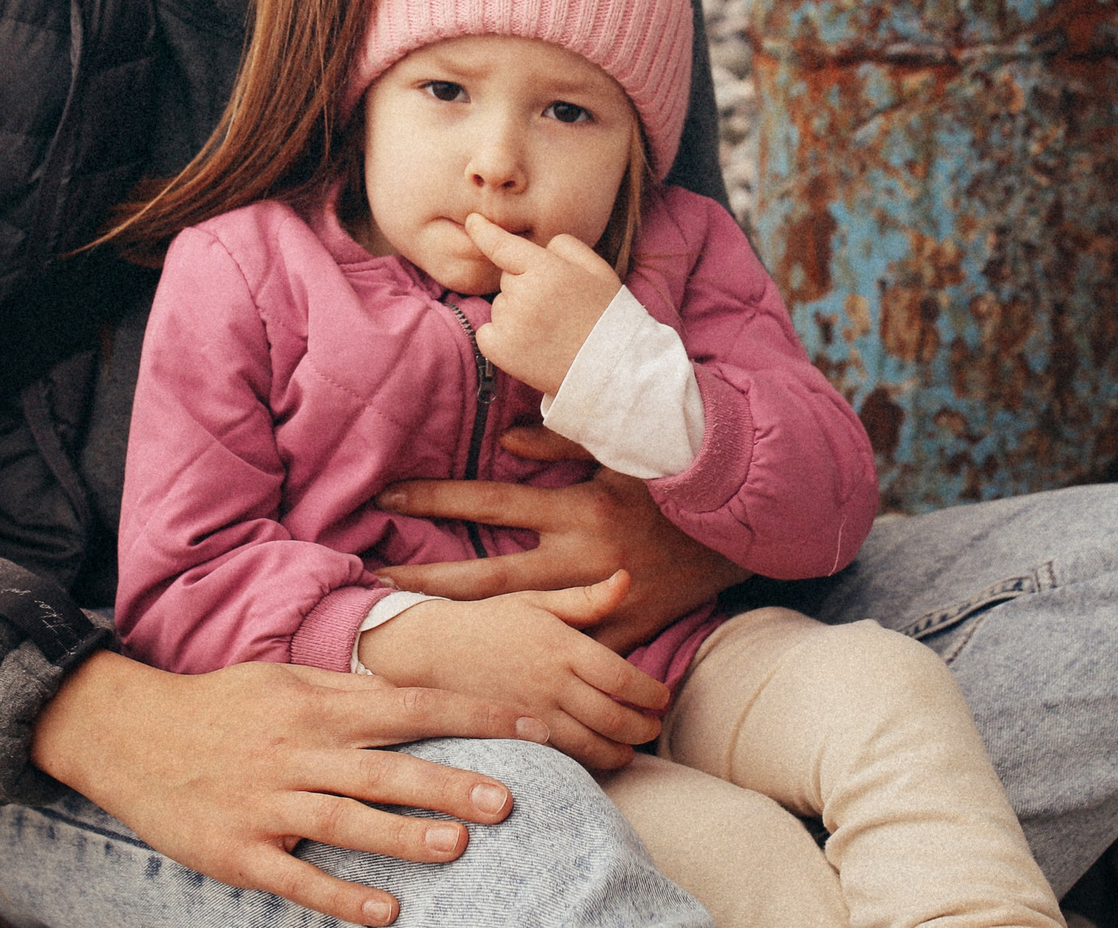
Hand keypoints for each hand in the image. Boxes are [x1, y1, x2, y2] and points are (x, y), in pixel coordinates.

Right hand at [30, 650, 548, 926]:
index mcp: (317, 704)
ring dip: (404, 835)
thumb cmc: (220, 705)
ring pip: (346, 818)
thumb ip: (348, 695)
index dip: (474, 713)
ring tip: (457, 845)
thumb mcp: (285, 680)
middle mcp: (299, 750)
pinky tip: (385, 913)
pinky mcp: (239, 849)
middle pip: (386, 766)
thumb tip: (417, 697)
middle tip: (509, 796)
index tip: (531, 725)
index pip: (411, 704)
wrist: (127, 732)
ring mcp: (268, 801)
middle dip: (450, 780)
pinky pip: (297, 877)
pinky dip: (340, 896)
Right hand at [356, 572, 668, 769]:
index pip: (624, 679)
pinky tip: (597, 757)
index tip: (662, 697)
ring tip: (631, 748)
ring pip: (593, 745)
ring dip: (621, 751)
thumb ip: (586, 599)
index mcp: (564, 646)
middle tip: (653, 727)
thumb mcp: (537, 601)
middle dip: (643, 728)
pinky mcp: (517, 735)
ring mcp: (535, 713)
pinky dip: (588, 762)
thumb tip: (627, 578)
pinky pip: (563, 757)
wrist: (433, 649)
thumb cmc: (490, 621)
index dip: (652, 693)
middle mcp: (553, 682)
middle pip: (615, 717)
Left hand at [377, 435, 749, 653]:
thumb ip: (559, 441)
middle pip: (487, 572)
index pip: (490, 499)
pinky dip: (531, 671)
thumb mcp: (617, 451)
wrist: (741, 528)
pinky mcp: (621, 633)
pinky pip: (570, 659)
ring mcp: (598, 602)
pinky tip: (487, 681)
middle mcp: (579, 557)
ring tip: (412, 628)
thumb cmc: (673, 481)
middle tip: (376, 578)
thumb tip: (503, 435)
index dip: (437, 497)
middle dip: (428, 575)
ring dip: (463, 622)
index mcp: (575, 508)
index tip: (389, 495)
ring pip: (517, 619)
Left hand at [462, 212, 619, 395]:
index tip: (472, 221)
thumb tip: (541, 246)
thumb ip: (567, 247)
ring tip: (551, 332)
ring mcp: (509, 324)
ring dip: (517, 313)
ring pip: (501, 305)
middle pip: (508, 278)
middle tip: (557, 309)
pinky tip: (530, 346)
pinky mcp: (499, 351)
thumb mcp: (598, 271)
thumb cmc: (607, 318)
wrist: (611, 372)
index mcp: (548, 270)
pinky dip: (501, 338)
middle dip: (525, 286)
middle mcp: (523, 294)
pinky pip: (487, 332)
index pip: (504, 245)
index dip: (485, 232)